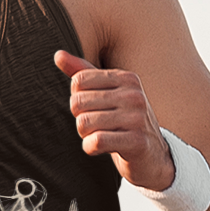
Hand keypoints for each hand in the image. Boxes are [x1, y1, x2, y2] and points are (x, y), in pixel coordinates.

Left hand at [53, 48, 173, 190]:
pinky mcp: (136, 141)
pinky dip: (90, 147)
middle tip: (95, 126)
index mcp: (126, 78)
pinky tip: (99, 148)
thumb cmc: (124, 122)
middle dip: (79, 119)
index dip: (77, 98)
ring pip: (84, 123)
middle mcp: (134, 95)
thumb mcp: (107, 93)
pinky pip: (97, 141)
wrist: (152, 155)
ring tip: (99, 136)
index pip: (79, 81)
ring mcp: (137, 118)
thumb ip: (83, 73)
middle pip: (78, 102)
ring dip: (85, 135)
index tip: (92, 109)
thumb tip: (58, 55)